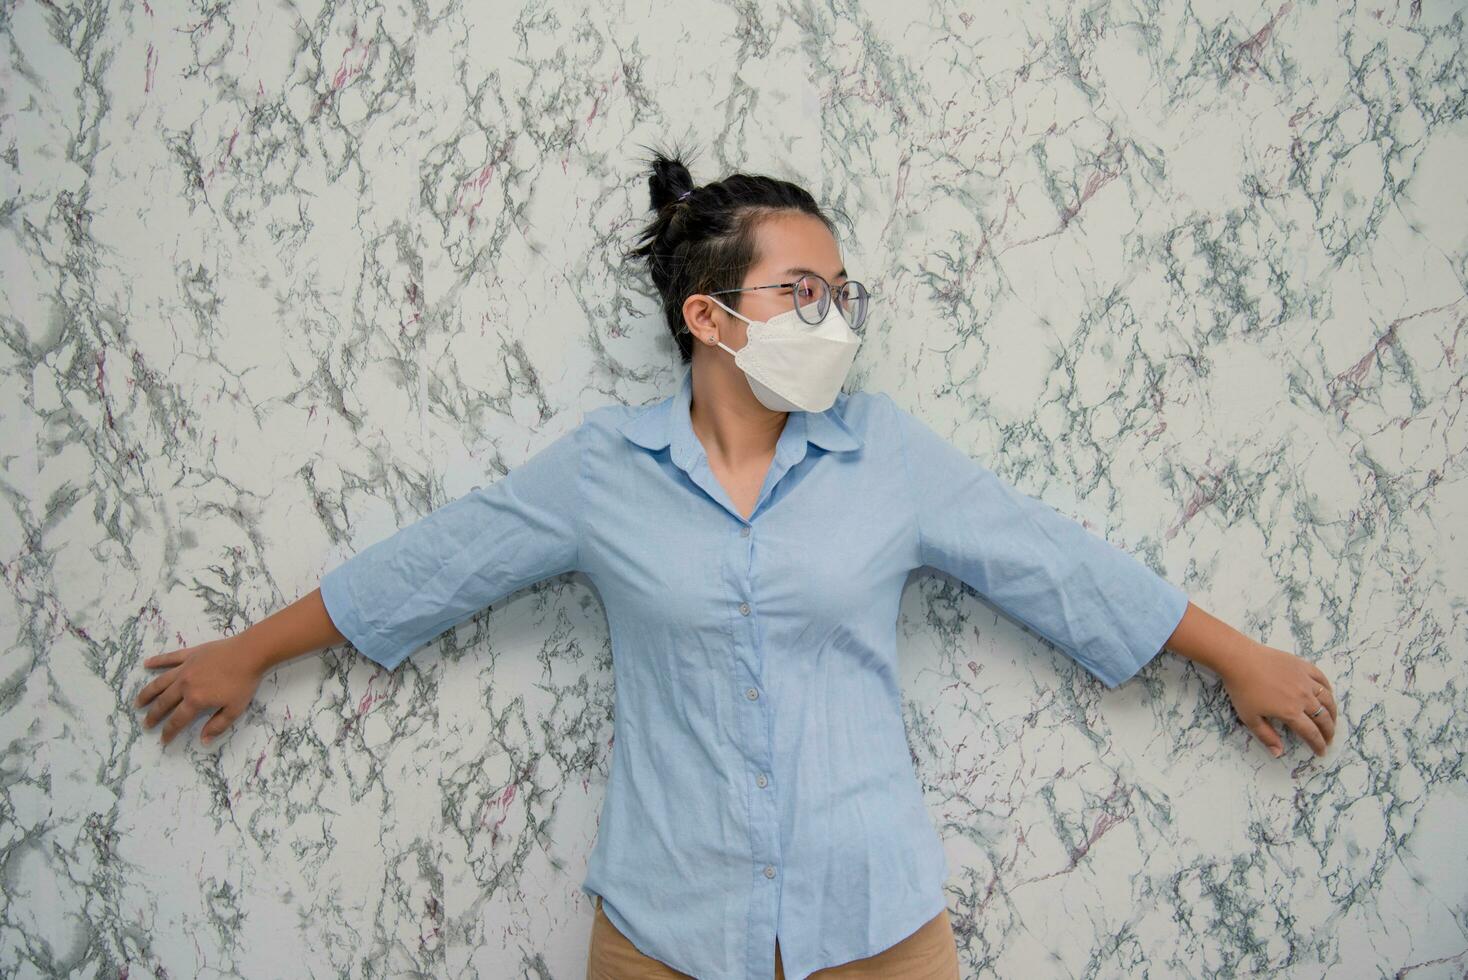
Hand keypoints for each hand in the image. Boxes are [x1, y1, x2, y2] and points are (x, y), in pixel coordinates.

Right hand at [134, 635, 265, 747]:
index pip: (177, 720)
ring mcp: (185, 667)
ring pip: (160, 682)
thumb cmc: (244, 682)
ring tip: (138, 702)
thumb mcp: (235, 709)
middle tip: (146, 723)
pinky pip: (170, 658)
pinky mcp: (190, 654)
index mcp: (195, 700)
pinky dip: (157, 661)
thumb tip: (203, 741)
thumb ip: (217, 725)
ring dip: (148, 693)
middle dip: (154, 715)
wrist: (250, 653)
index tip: (163, 740)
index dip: (169, 732)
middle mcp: (184, 684)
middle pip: (164, 703)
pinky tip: (146, 664)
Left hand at [1221, 641, 1336, 758]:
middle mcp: (1303, 697)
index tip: (1322, 752)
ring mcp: (1305, 680)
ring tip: (1331, 721)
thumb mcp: (1250, 718)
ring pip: (1327, 699)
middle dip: (1329, 732)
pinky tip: (1327, 695)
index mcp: (1291, 712)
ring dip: (1332, 713)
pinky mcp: (1303, 666)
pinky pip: (1322, 678)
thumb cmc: (1242, 689)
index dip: (1319, 744)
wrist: (1239, 659)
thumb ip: (1266, 736)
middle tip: (1329, 739)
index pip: (1311, 733)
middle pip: (1323, 718)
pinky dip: (1328, 689)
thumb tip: (1279, 754)